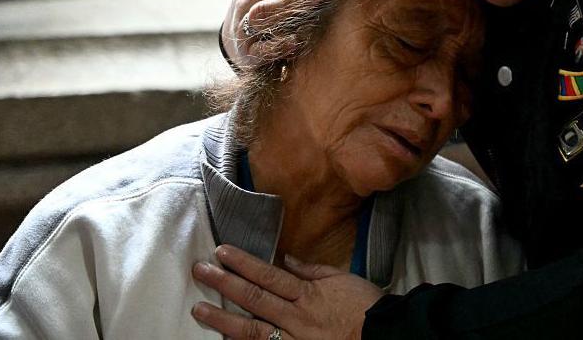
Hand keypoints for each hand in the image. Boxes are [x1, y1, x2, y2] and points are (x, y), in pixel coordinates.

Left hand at [191, 245, 383, 339]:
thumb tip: (287, 259)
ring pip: (252, 331)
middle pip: (255, 299)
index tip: (222, 251)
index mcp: (308, 294)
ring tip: (199, 309)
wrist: (383, 336)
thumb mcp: (343, 280)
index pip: (269, 275)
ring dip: (223, 319)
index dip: (244, 263)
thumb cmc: (366, 306)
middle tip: (200, 270)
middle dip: (225, 284)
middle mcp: (296, 317)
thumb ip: (313, 271)